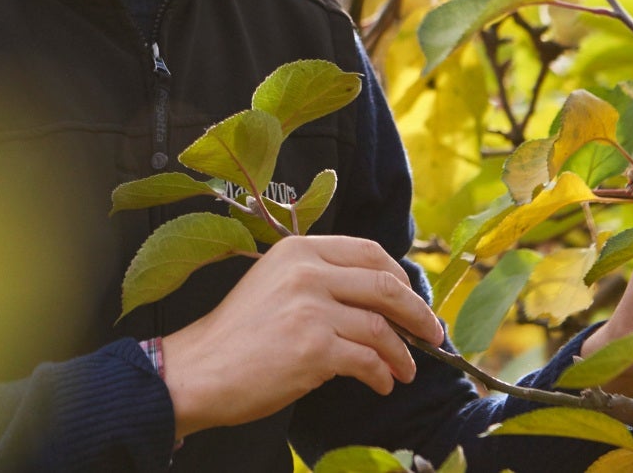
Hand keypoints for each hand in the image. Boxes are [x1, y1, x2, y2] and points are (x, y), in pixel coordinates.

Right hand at [154, 235, 447, 436]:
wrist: (200, 370)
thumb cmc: (237, 334)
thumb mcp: (274, 284)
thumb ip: (318, 280)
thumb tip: (377, 300)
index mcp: (297, 250)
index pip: (367, 251)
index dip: (399, 277)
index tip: (412, 299)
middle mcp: (306, 272)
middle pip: (385, 285)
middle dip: (417, 313)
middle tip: (432, 334)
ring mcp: (311, 309)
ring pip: (381, 327)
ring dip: (402, 353)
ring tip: (405, 370)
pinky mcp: (314, 348)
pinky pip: (368, 360)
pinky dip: (382, 374)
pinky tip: (382, 383)